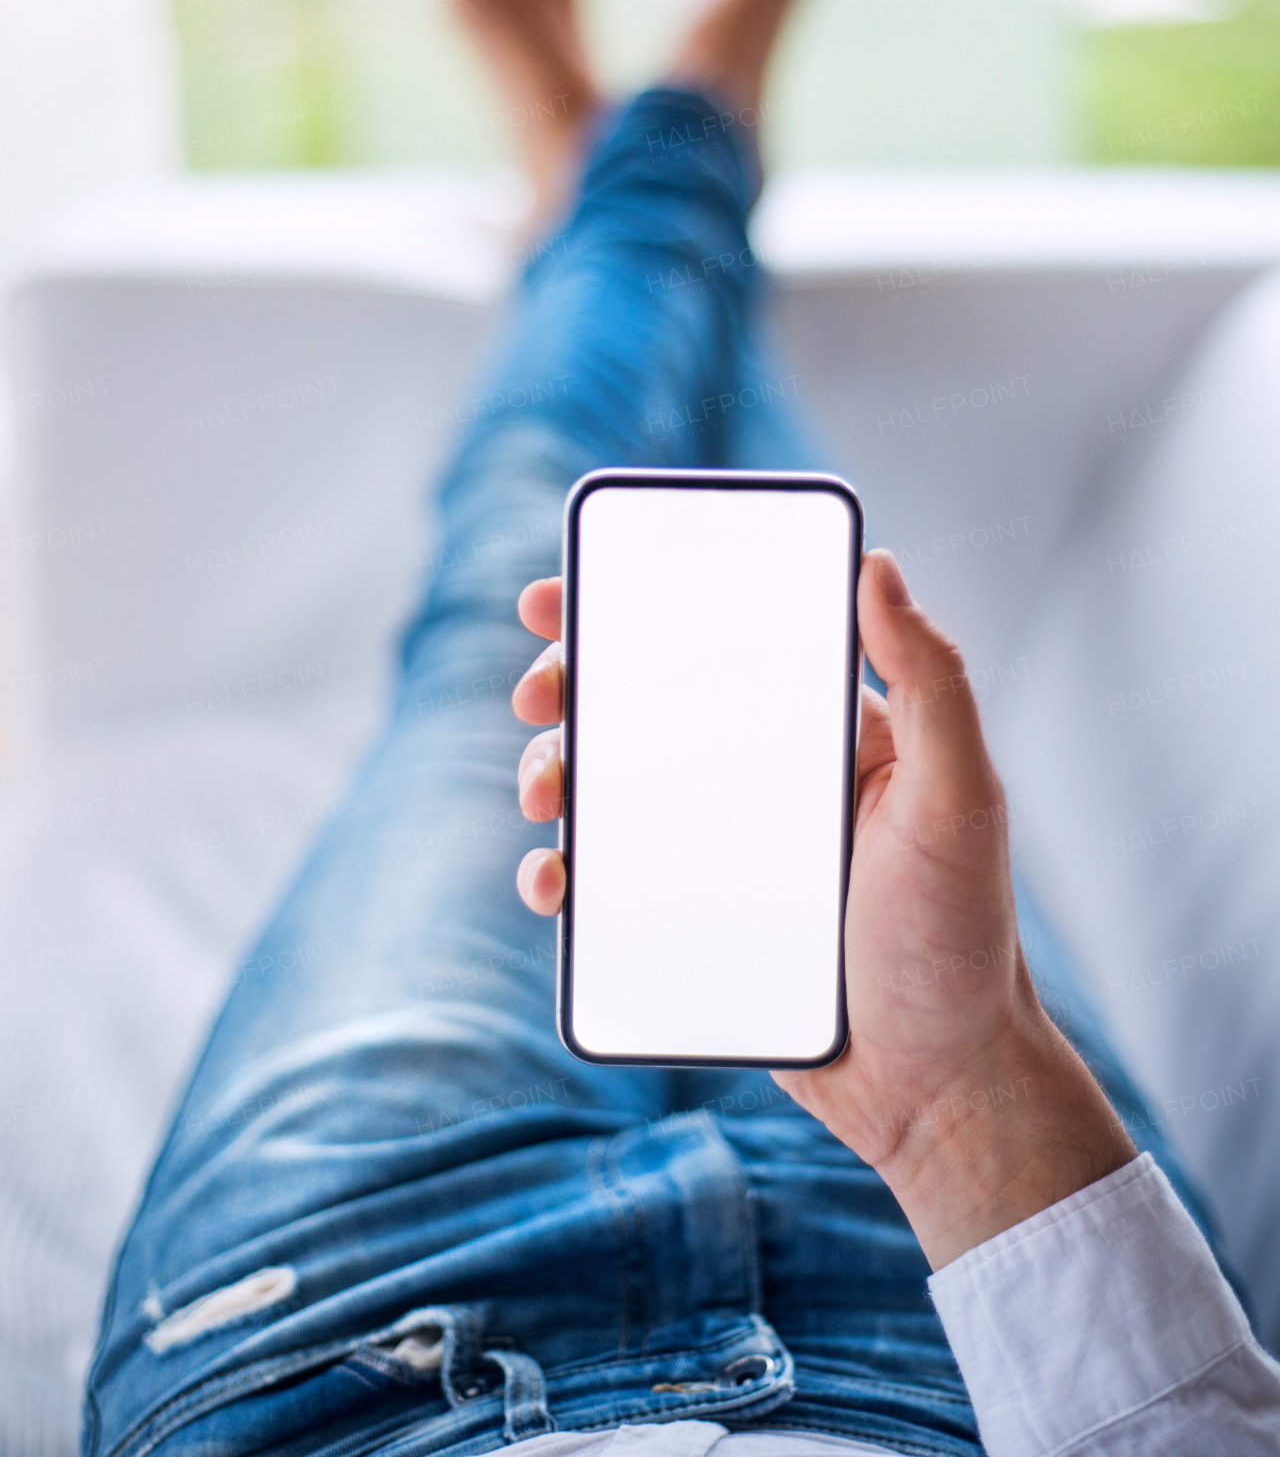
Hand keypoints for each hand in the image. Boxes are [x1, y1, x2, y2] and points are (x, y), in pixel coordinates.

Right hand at [511, 552, 1133, 1267]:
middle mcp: (763, 780)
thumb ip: (931, 683)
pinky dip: (562, 872)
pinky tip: (553, 883)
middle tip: (536, 693)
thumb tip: (879, 567)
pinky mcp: (689, 922)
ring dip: (555, 772)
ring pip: (609, 790)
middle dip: (572, 684)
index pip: (723, 639)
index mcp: (822, 731)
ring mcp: (720, 853)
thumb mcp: (959, 799)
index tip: (568, 592)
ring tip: (544, 793)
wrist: (937, 1091)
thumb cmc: (961, 939)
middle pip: (643, 706)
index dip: (639, 604)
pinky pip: (607, 883)